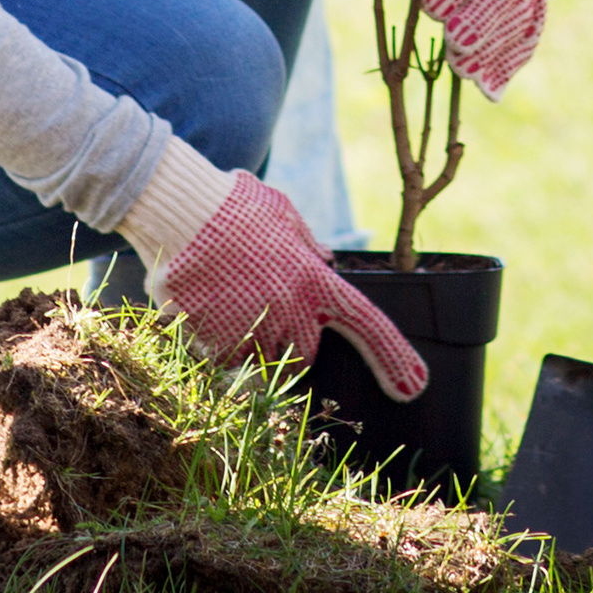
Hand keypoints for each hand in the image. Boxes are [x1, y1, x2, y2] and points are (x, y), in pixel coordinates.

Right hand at [140, 166, 429, 399]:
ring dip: (249, 343)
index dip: (393, 357)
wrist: (178, 212)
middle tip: (264, 308)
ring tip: (227, 299)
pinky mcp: (215, 345)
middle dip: (291, 344)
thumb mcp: (283, 213)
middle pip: (303, 357)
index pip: (366, 324)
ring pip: (260, 361)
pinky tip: (204, 305)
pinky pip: (223, 360)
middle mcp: (289, 312)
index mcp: (313, 280)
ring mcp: (252, 332)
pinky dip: (216, 342)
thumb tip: (327, 261)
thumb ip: (308, 245)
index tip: (414, 386)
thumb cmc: (233, 206)